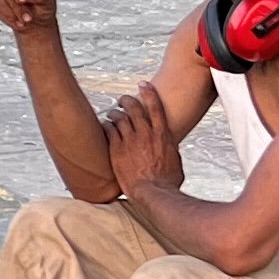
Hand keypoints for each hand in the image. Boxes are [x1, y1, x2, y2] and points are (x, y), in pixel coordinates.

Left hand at [102, 82, 184, 198]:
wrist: (153, 193)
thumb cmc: (167, 182)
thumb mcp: (175, 161)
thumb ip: (168, 149)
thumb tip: (167, 148)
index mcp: (162, 135)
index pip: (155, 107)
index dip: (148, 93)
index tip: (143, 85)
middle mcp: (146, 134)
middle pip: (134, 108)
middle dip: (127, 100)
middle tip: (123, 99)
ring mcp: (130, 141)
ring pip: (119, 117)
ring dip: (114, 113)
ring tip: (112, 113)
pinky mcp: (117, 149)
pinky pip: (108, 131)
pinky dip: (106, 126)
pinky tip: (104, 127)